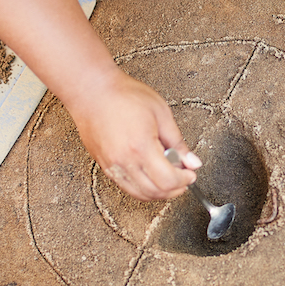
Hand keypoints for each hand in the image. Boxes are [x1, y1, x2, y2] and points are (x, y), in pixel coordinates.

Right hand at [70, 67, 201, 200]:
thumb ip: (178, 141)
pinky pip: (126, 187)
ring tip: (169, 178)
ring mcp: (112, 165)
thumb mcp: (161, 113)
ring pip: (139, 194)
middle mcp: (124, 161)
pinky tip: (150, 177)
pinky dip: (142, 188)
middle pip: (155, 192)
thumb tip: (192, 162)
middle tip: (183, 177)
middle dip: (174, 189)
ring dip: (159, 192)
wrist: (92, 91)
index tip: (190, 174)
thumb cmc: (124, 95)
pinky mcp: (104, 165)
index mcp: (141, 146)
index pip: (168, 180)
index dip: (184, 180)